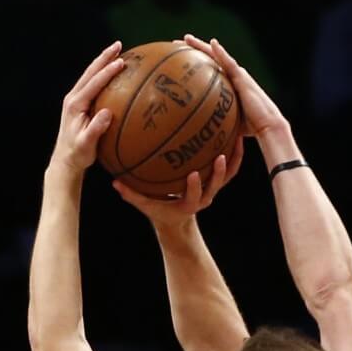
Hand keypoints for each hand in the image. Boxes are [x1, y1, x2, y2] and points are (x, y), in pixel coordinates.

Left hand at [49, 41, 124, 174]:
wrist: (65, 160)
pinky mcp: (79, 103)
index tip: (121, 62)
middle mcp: (73, 97)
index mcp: (75, 104)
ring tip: (117, 51)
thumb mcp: (86, 144)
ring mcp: (75, 99)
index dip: (107, 71)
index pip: (93, 83)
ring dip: (103, 61)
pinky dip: (102, 74)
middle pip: (90, 72)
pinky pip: (92, 84)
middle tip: (119, 45)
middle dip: (104, 57)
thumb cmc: (77, 155)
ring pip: (90, 75)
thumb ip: (96, 129)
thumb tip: (107, 113)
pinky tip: (113, 71)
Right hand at [112, 135, 243, 226]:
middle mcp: (204, 196)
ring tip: (237, 137)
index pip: (194, 196)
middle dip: (219, 173)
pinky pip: (229, 166)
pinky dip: (233, 152)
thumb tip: (114, 182)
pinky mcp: (216, 180)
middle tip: (220, 156)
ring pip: (227, 175)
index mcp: (189, 204)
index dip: (195, 187)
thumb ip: (131, 194)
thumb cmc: (160, 210)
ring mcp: (212, 188)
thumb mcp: (145, 205)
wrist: (177, 219)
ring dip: (233, 159)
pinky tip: (234, 131)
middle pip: (215, 185)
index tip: (193, 174)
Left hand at [183, 35, 285, 138]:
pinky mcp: (242, 77)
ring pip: (216, 56)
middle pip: (209, 59)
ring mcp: (236, 75)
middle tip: (176, 44)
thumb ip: (214, 121)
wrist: (266, 124)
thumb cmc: (249, 127)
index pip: (207, 70)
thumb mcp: (226, 122)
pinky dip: (221, 52)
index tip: (178, 61)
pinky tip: (213, 44)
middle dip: (192, 50)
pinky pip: (229, 62)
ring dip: (202, 46)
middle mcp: (231, 76)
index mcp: (226, 85)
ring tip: (186, 39)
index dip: (193, 64)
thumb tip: (197, 133)